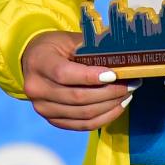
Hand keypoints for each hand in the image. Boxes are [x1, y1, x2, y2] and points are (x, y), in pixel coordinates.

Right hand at [21, 31, 139, 129]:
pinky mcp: (52, 120)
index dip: (90, 77)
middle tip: (131, 83)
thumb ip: (90, 48)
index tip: (113, 75)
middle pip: (77, 97)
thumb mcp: (69, 40)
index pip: (64, 74)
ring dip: (110, 106)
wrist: (34, 61)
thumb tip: (121, 57)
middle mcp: (36, 89)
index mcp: (39, 63)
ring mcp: (43, 108)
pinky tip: (117, 107)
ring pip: (83, 114)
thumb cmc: (56, 47)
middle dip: (108, 92)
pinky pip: (82, 125)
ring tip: (127, 94)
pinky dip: (103, 118)